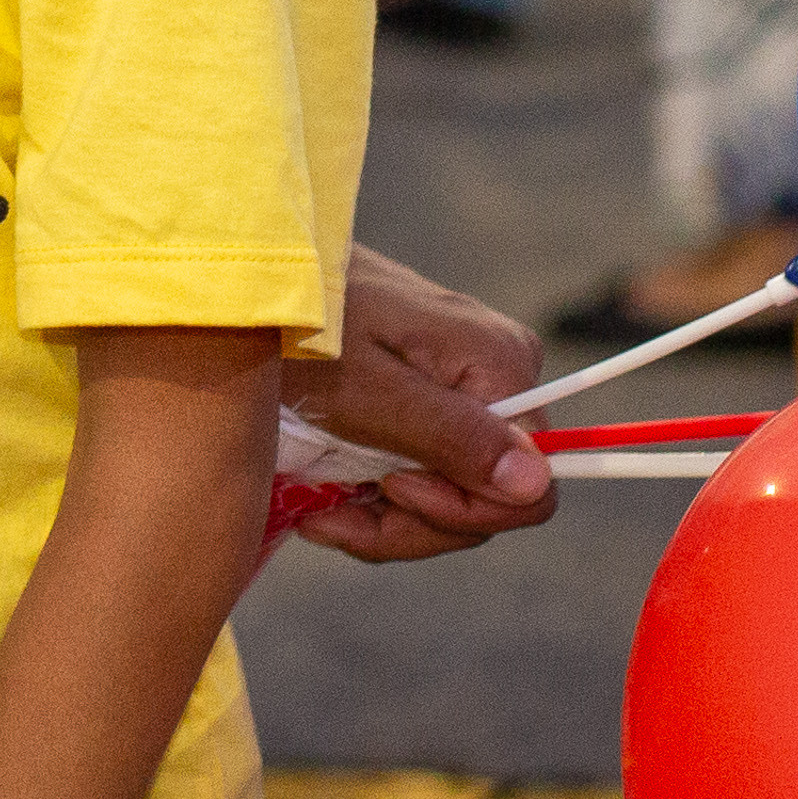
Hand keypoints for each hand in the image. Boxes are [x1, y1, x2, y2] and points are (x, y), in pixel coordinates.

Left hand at [281, 242, 558, 560]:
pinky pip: (430, 467)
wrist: (262, 278)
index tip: (388, 492)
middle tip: (335, 515)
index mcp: (501, 367)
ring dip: (387, 517)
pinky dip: (379, 496)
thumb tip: (536, 484)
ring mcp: (470, 385)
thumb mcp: (370, 394)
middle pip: (488, 497)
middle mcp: (502, 374)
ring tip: (321, 509)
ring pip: (455, 491)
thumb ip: (452, 438)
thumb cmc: (307, 328)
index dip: (462, 511)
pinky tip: (328, 498)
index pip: (529, 487)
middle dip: (412, 520)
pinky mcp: (437, 394)